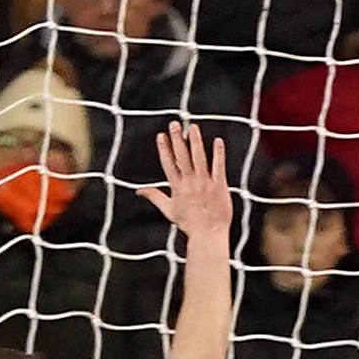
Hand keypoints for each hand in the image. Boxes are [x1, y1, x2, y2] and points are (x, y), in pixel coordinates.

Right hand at [133, 120, 232, 252]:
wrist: (208, 234)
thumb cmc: (188, 223)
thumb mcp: (168, 210)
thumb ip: (154, 196)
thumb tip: (139, 191)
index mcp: (177, 187)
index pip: (168, 164)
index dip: (164, 149)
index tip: (161, 135)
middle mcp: (190, 183)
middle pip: (182, 157)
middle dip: (177, 139)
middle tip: (174, 124)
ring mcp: (205, 183)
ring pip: (199, 158)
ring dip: (195, 141)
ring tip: (192, 127)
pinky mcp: (219, 185)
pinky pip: (219, 166)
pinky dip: (218, 153)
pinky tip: (217, 141)